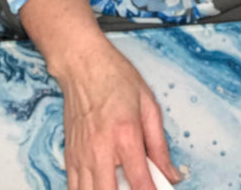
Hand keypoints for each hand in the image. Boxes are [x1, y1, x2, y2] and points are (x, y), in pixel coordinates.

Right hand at [20, 0, 180, 189]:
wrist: (82, 63)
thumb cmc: (114, 77)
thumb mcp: (148, 105)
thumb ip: (160, 145)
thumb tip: (171, 173)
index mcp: (126, 134)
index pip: (141, 182)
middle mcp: (101, 149)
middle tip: (139, 186)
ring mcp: (82, 155)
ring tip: (121, 184)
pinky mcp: (69, 156)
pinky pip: (75, 188)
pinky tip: (102, 185)